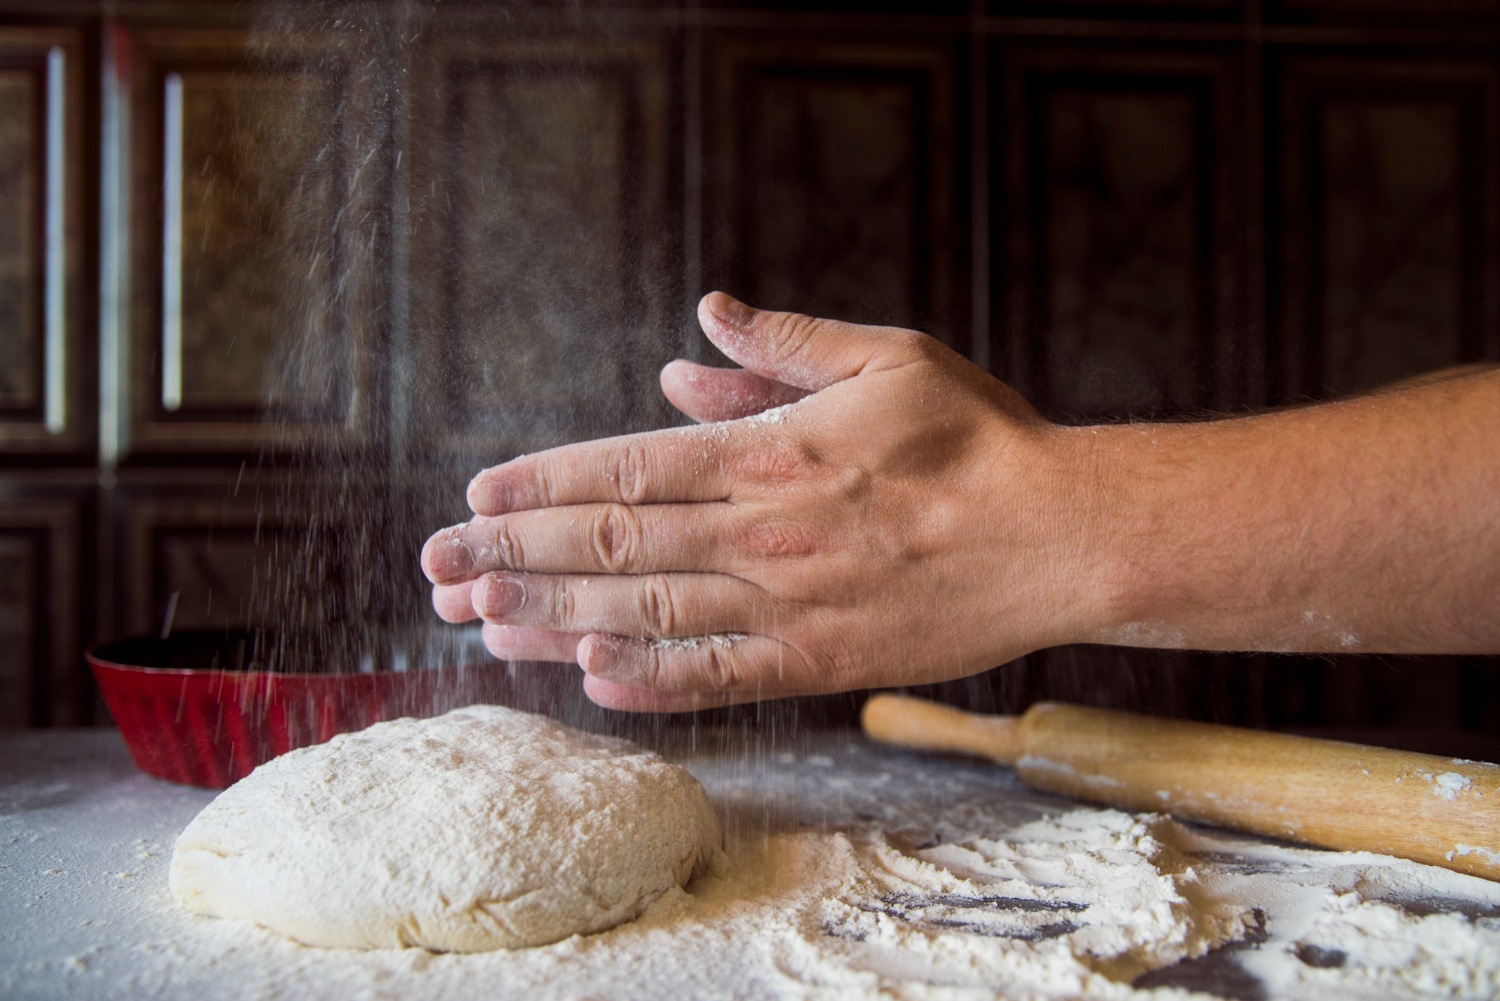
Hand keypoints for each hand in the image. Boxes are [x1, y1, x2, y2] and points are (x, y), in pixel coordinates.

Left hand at [422, 293, 1109, 710]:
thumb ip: (781, 345)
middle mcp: (764, 533)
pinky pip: (717, 679)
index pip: (627, 468)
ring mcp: (788, 607)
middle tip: (437, 563)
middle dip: (513, 553)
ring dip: (549, 620)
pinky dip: (649, 682)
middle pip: (611, 546)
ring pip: (644, 616)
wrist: (1063, 536)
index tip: (478, 491)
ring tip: (475, 620)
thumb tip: (694, 328)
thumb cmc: (978, 438)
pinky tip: (587, 681)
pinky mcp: (820, 665)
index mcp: (772, 453)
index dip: (542, 482)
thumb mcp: (885, 358)